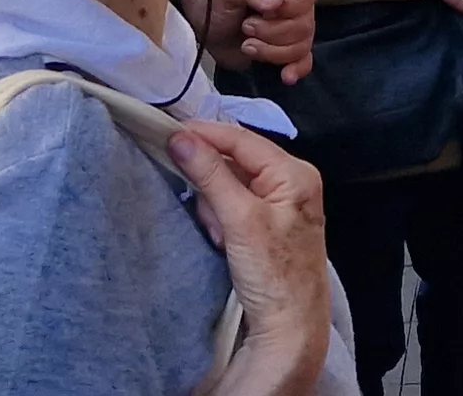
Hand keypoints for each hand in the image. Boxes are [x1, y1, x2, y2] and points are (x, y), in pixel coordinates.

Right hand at [169, 122, 335, 395]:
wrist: (289, 329)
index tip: (167, 134)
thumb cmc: (275, 276)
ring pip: (230, 185)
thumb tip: (180, 138)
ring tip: (221, 234)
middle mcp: (291, 182)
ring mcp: (279, 204)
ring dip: (215, 205)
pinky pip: (233, 206)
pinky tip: (224, 241)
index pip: (241, 139)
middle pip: (235, 160)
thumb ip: (210, 175)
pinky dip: (221, 219)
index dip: (204, 134)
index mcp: (295, 173)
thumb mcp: (239, 219)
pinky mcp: (266, 224)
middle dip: (212, 182)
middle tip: (205, 208)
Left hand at [205, 0, 318, 83]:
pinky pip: (304, 63)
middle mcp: (296, 7)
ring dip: (272, 51)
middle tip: (246, 27)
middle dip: (272, 32)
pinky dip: (296, 69)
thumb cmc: (217, 4)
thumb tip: (277, 2)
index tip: (265, 12)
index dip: (289, 6)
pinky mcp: (289, 54)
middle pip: (304, 24)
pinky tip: (285, 76)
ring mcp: (294, 32)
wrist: (206, 31)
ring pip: (302, 46)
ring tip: (247, 46)